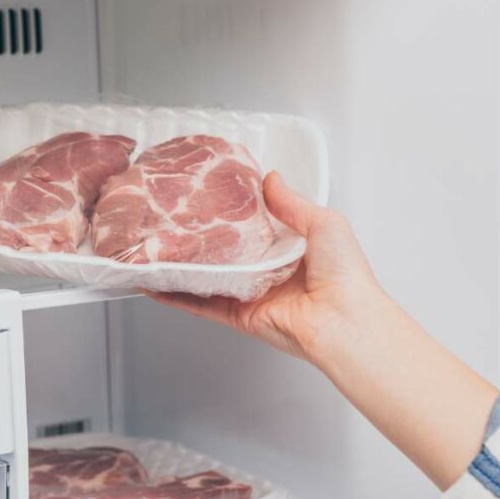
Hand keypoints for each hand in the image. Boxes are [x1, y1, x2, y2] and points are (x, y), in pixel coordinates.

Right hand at [148, 172, 386, 367]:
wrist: (343, 319)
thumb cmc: (344, 273)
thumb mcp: (323, 222)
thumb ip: (291, 202)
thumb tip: (270, 179)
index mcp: (290, 248)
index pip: (254, 226)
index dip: (233, 211)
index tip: (210, 194)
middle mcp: (268, 271)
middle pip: (226, 251)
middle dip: (202, 238)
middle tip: (175, 218)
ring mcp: (251, 294)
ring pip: (207, 277)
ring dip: (183, 266)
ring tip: (157, 248)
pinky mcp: (239, 315)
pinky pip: (202, 304)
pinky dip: (176, 296)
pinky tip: (155, 284)